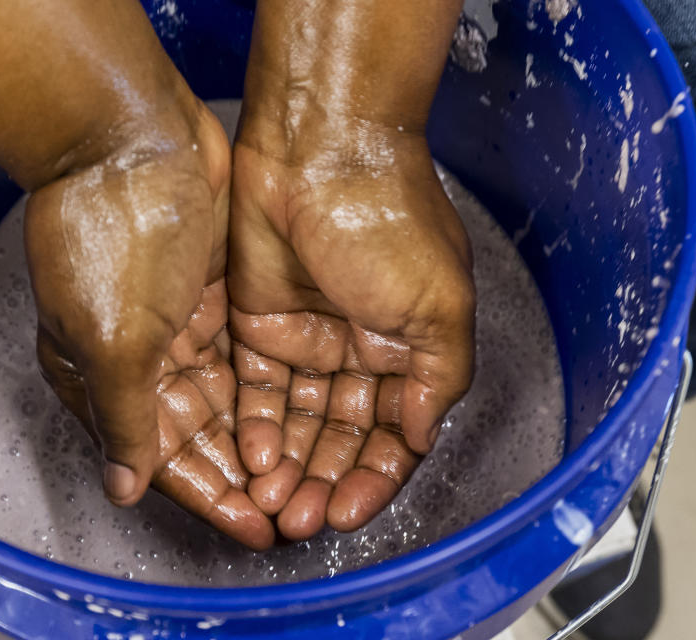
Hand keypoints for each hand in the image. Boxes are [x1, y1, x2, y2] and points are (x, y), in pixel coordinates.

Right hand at [25, 104, 273, 549]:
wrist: (132, 138)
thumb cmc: (108, 237)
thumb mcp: (113, 339)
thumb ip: (126, 416)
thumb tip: (124, 489)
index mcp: (95, 378)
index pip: (154, 457)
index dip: (205, 494)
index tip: (252, 525)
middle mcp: (134, 360)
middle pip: (194, 438)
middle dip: (238, 476)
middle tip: (288, 511)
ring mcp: (175, 328)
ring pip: (222, 404)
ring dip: (256, 441)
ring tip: (302, 476)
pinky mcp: (210, 298)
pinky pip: (241, 362)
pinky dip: (264, 394)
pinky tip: (294, 421)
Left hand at [228, 130, 474, 540]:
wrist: (319, 153)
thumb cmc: (389, 219)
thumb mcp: (439, 306)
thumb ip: (438, 378)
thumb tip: (420, 436)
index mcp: (411, 351)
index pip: (392, 436)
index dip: (373, 480)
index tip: (349, 514)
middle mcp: (359, 353)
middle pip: (340, 438)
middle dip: (324, 483)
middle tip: (302, 521)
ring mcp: (308, 341)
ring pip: (297, 424)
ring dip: (288, 467)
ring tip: (274, 505)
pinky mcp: (260, 325)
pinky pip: (258, 391)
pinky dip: (258, 428)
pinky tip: (256, 459)